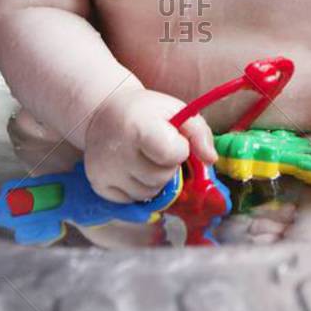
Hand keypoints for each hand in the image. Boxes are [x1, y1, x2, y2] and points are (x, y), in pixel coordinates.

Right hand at [82, 88, 216, 203]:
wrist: (103, 111)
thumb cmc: (146, 112)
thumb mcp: (176, 110)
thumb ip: (199, 132)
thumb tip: (210, 160)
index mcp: (139, 128)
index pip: (171, 155)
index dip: (179, 149)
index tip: (172, 138)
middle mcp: (119, 153)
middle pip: (161, 178)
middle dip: (167, 166)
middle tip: (157, 149)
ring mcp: (107, 172)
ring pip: (148, 193)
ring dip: (153, 180)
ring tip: (144, 158)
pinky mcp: (99, 186)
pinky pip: (132, 201)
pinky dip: (137, 188)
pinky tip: (131, 169)